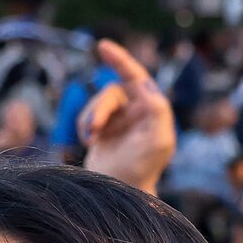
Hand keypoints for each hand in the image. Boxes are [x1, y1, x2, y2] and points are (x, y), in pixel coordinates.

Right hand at [79, 42, 177, 194]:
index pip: (138, 77)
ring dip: (91, 117)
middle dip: (100, 108)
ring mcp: (119, 120)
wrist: (119, 195)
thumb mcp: (158, 141)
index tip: (102, 47)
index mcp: (153, 111)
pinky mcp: (102, 129)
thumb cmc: (142, 171)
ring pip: (98, 103)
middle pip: (112, 93)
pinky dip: (83, 125)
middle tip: (93, 130)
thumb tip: (145, 83)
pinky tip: (88, 142)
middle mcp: (137, 112)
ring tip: (89, 138)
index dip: (121, 60)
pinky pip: (87, 115)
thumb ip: (157, 109)